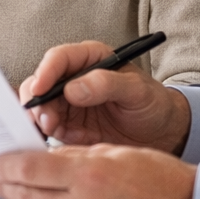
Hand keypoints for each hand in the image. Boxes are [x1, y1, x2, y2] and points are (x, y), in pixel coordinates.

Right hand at [19, 41, 190, 153]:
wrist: (162, 134)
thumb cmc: (153, 104)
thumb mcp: (137, 91)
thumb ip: (107, 84)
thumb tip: (73, 89)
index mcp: (90, 59)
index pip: (59, 59)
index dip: (46, 72)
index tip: (40, 89)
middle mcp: (74, 79)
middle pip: (41, 83)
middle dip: (37, 100)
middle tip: (45, 117)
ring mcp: (68, 104)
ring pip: (39, 106)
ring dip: (39, 118)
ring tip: (51, 129)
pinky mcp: (68, 127)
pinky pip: (47, 128)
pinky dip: (43, 134)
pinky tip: (49, 140)